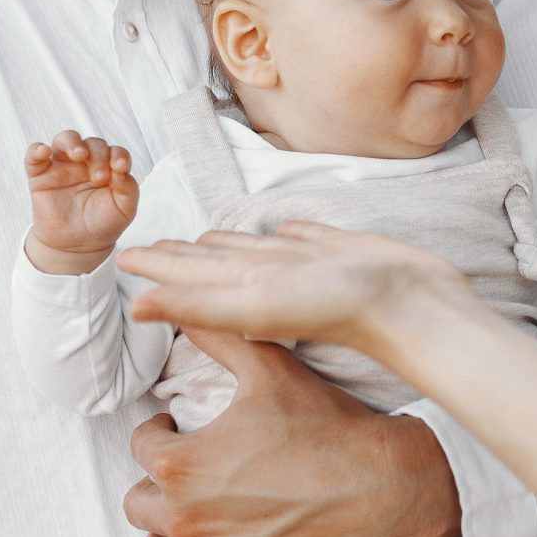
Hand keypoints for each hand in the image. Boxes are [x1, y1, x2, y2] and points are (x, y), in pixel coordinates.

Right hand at [23, 130, 138, 271]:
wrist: (77, 246)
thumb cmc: (102, 224)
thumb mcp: (124, 209)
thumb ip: (128, 189)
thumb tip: (121, 170)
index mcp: (108, 167)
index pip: (115, 151)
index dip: (119, 156)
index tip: (120, 169)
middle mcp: (86, 163)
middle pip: (92, 143)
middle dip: (98, 155)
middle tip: (99, 177)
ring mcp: (62, 167)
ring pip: (64, 140)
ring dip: (72, 142)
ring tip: (79, 155)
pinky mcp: (40, 176)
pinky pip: (34, 157)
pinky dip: (36, 150)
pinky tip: (44, 151)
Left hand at [119, 221, 472, 360]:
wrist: (413, 305)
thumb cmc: (339, 307)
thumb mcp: (256, 307)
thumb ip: (197, 303)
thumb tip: (135, 307)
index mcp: (244, 291)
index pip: (187, 273)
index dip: (155, 265)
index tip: (123, 256)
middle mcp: (270, 278)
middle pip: (214, 261)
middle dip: (181, 254)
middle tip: (151, 245)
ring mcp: (307, 267)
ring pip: (256, 251)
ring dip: (228, 244)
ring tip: (205, 238)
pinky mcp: (341, 254)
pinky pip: (304, 240)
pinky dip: (289, 234)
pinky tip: (285, 228)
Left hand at [121, 328, 459, 536]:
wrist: (390, 487)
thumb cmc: (330, 428)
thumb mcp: (272, 368)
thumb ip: (219, 334)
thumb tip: (181, 305)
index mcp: (182, 464)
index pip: (142, 446)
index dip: (162, 430)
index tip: (182, 426)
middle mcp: (188, 520)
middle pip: (139, 505)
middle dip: (159, 484)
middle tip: (192, 471)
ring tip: (191, 517)